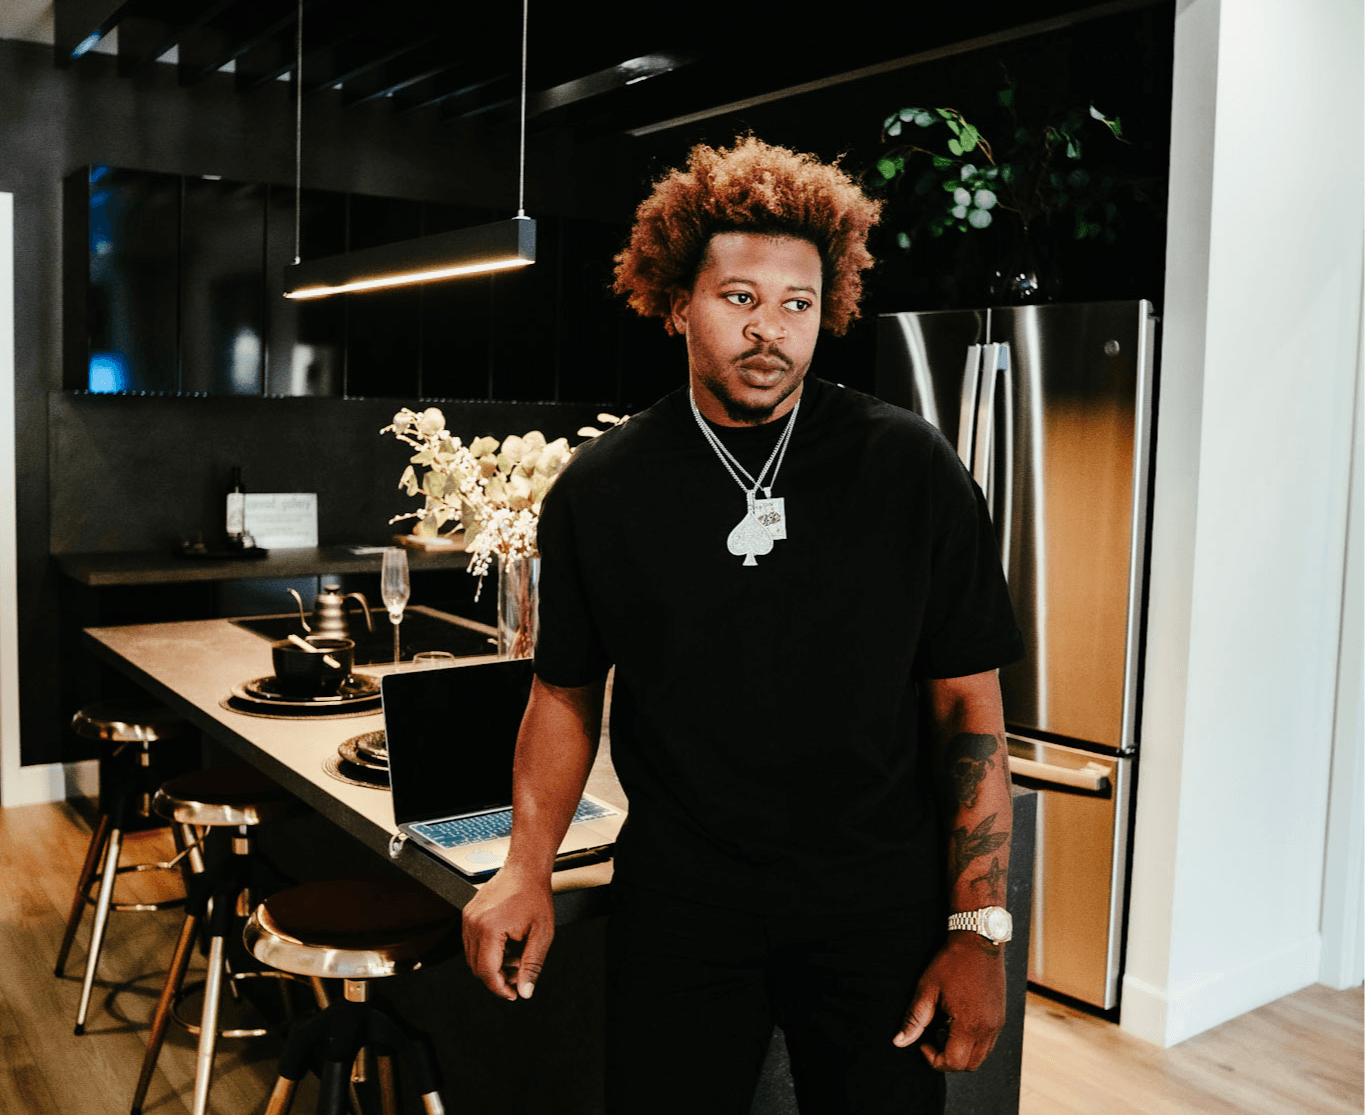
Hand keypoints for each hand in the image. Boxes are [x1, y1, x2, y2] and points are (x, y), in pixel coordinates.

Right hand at [460, 865, 554, 1001]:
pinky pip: (471, 943)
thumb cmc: (535, 895)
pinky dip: (487, 951)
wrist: (525, 868)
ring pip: (473, 957)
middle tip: (518, 976)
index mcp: (490, 929)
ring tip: (516, 958)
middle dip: (497, 978)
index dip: (500, 988)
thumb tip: (524, 991)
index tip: (513, 994)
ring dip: (492, 965)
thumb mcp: (542, 934)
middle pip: (477, 968)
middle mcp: (474, 924)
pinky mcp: (468, 914)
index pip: (487, 972)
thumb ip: (532, 965)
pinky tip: (507, 946)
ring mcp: (468, 918)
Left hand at [892, 931, 1005, 1071]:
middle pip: (969, 1065)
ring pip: (981, 1056)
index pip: (953, 1062)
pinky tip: (959, 1018)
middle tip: (935, 1033)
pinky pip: (988, 1042)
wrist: (978, 940)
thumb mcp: (927, 988)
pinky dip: (973, 1041)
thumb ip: (915, 1018)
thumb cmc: (951, 962)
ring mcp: (997, 1023)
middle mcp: (988, 1029)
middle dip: (949, 1058)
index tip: (923, 1043)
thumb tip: (899, 1041)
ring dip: (962, 1050)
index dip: (934, 1058)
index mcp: (969, 1025)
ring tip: (947, 1024)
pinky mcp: (1001, 1016)